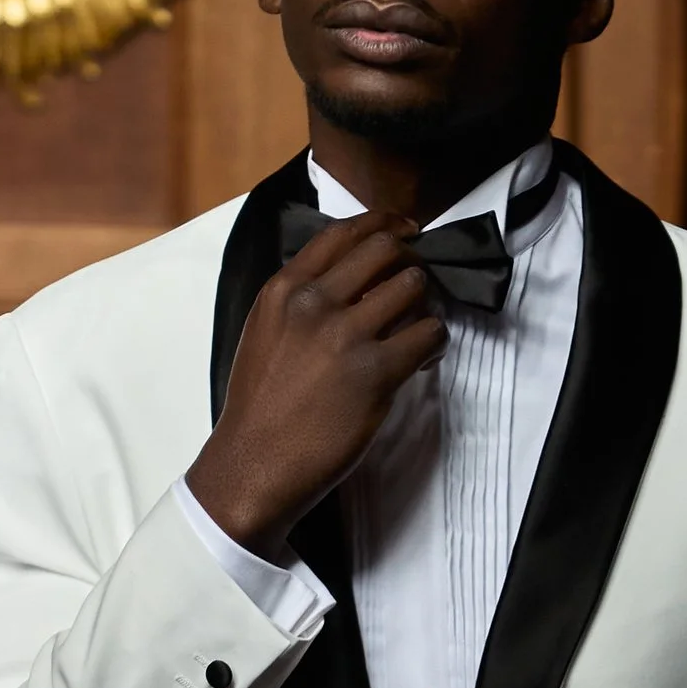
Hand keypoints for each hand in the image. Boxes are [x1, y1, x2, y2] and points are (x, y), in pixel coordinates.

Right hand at [185, 215, 444, 554]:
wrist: (253, 464)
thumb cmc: (259, 407)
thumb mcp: (264, 332)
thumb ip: (300, 301)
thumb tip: (351, 283)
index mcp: (284, 289)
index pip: (343, 232)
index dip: (384, 223)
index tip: (405, 230)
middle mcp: (314, 303)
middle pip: (385, 250)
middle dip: (410, 262)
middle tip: (415, 285)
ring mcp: (345, 336)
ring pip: (413, 287)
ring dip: (425, 304)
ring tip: (416, 329)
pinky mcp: (375, 373)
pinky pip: (429, 334)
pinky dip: (433, 343)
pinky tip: (420, 360)